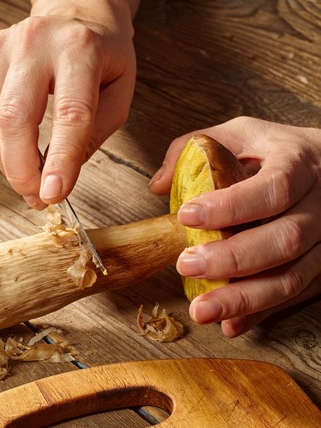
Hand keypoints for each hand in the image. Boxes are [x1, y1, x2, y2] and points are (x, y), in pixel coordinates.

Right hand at [0, 0, 138, 207]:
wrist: (73, 14)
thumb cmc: (100, 56)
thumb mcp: (118, 94)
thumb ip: (91, 136)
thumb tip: (55, 179)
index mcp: (80, 49)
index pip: (69, 113)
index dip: (61, 160)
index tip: (53, 195)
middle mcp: (35, 42)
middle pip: (14, 119)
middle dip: (21, 170)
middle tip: (35, 196)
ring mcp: (1, 46)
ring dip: (6, 161)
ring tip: (28, 173)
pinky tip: (13, 141)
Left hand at [150, 116, 320, 336]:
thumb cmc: (276, 151)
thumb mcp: (240, 135)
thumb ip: (196, 149)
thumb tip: (158, 185)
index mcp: (300, 163)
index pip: (273, 188)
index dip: (231, 206)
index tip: (187, 216)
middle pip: (284, 239)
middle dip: (231, 259)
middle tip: (185, 264)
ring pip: (293, 277)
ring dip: (244, 298)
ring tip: (201, 310)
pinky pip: (296, 297)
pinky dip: (260, 314)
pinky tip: (230, 325)